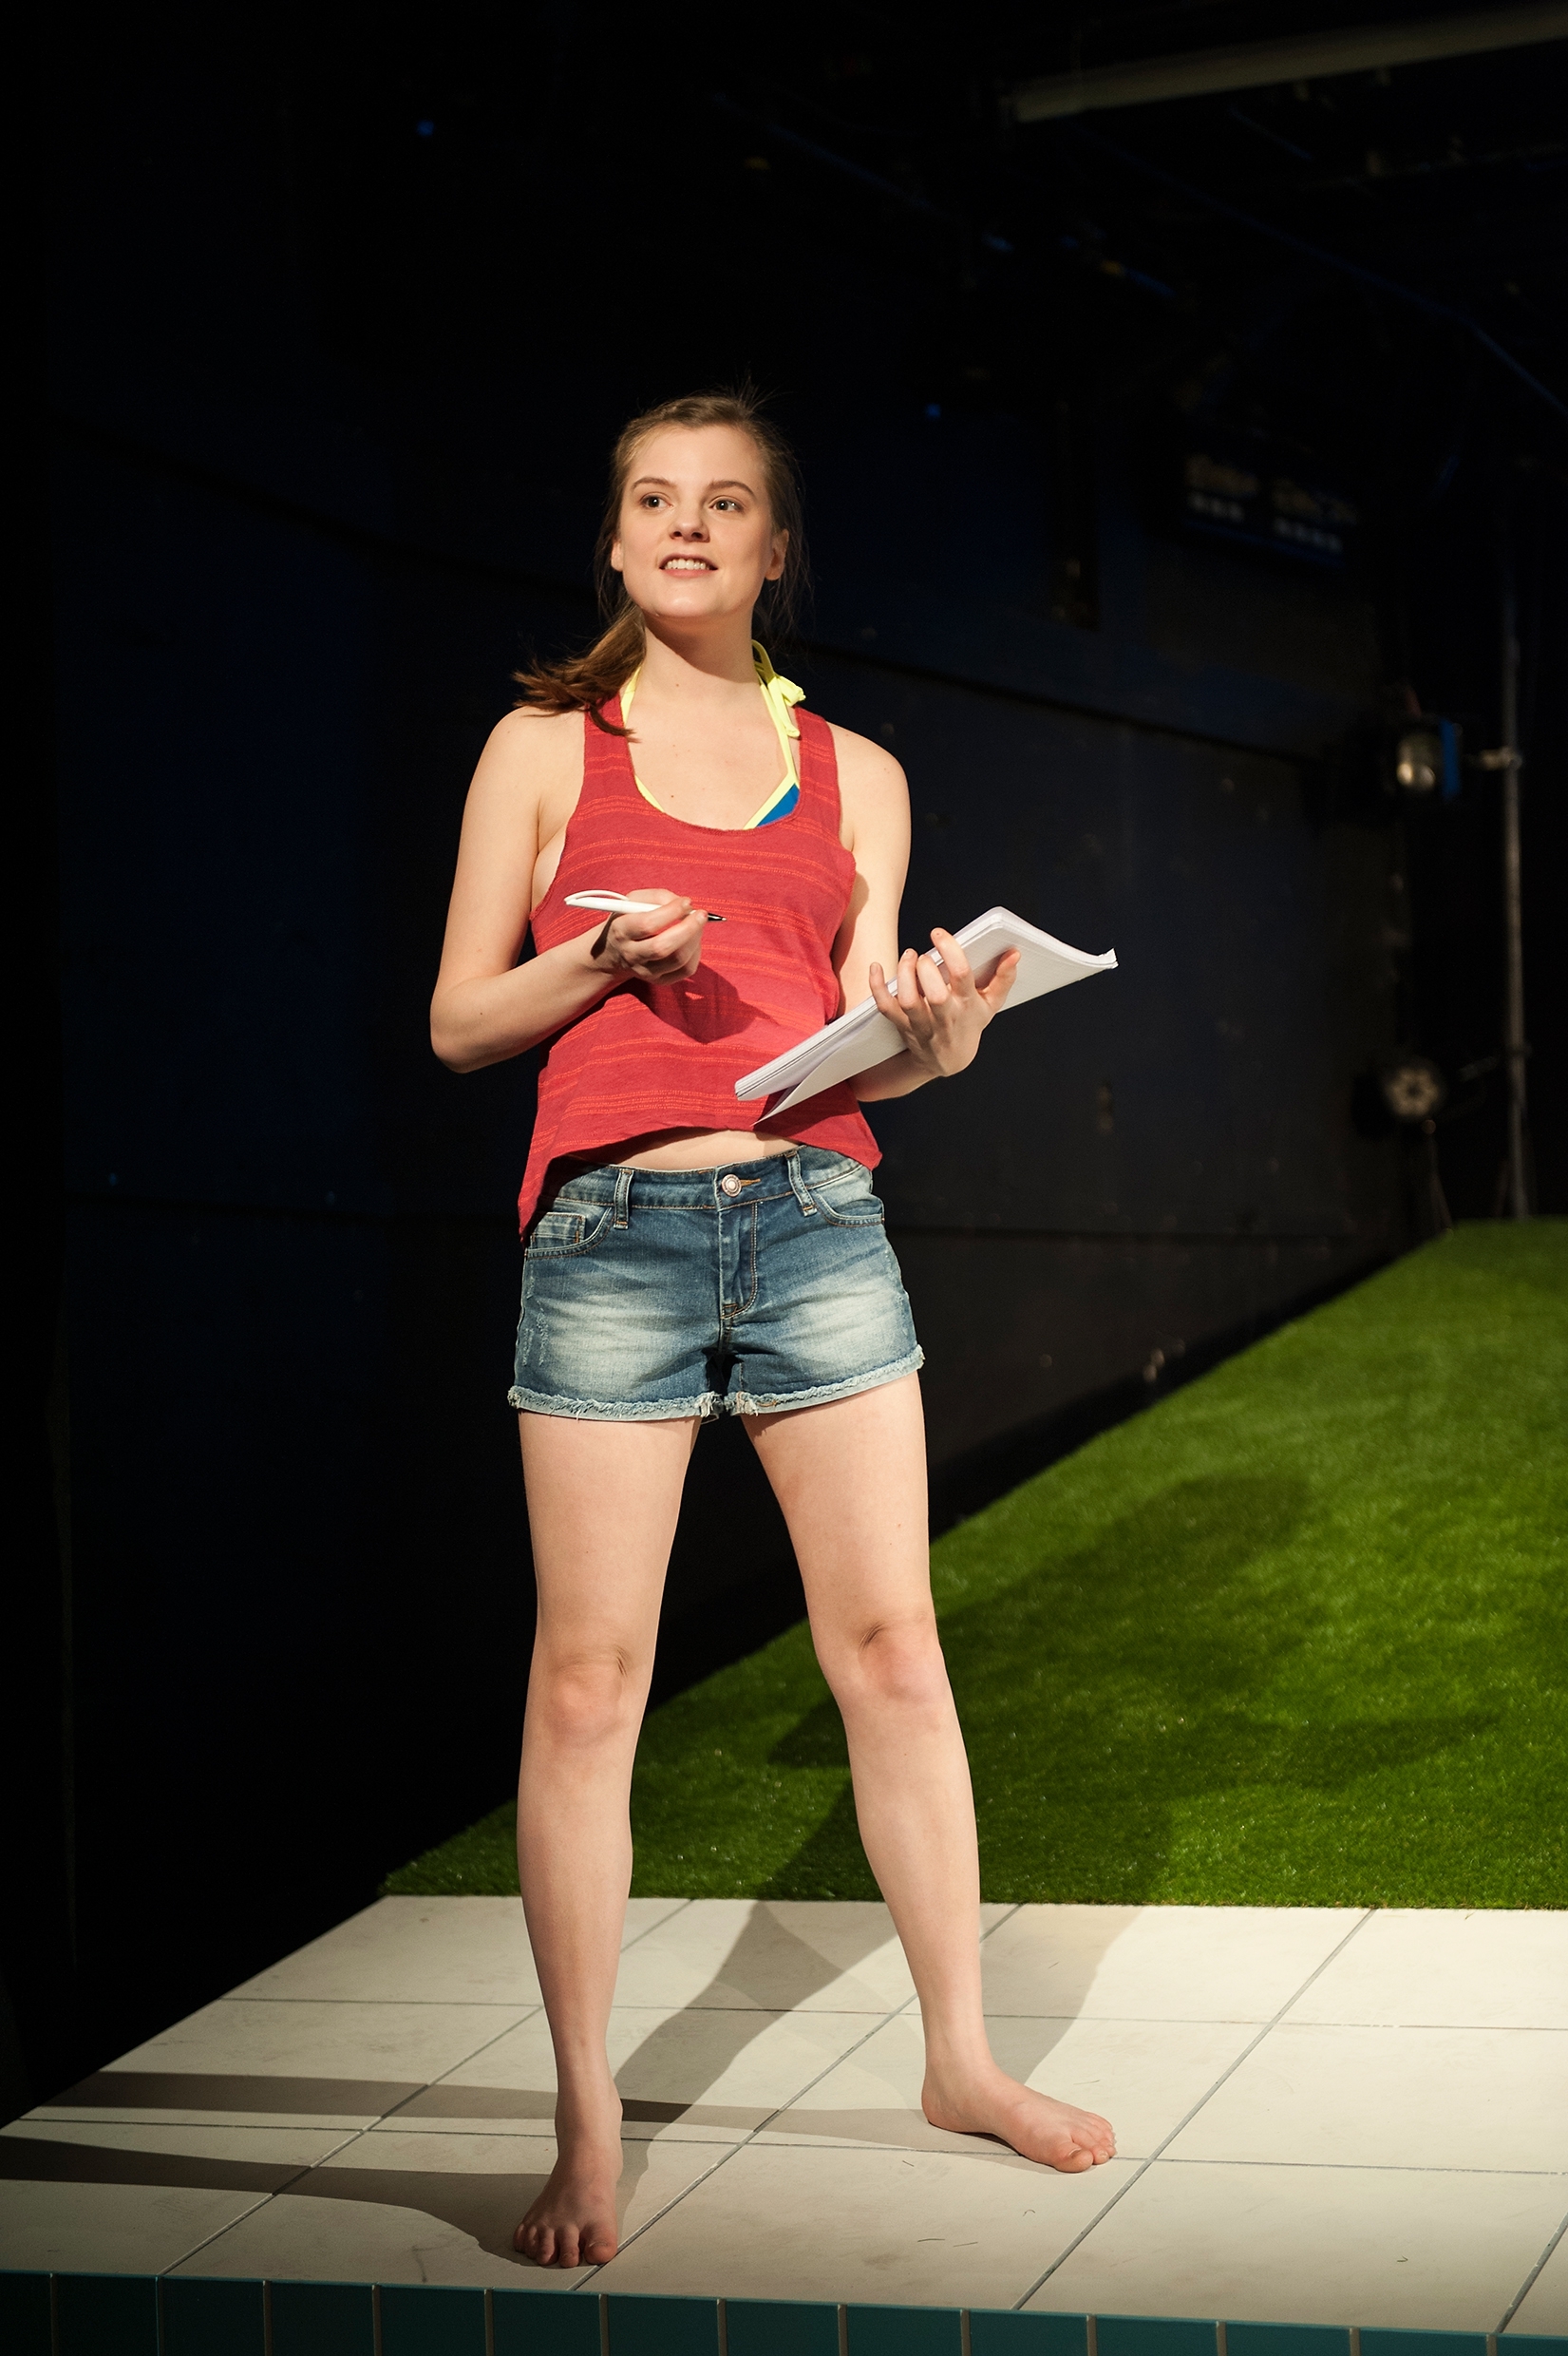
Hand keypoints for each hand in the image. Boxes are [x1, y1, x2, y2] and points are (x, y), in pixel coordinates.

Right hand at [584, 889, 707, 985]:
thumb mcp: (633, 902)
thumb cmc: (628, 920)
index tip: (687, 902)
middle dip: (688, 929)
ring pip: (678, 960)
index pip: (647, 924)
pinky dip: (696, 953)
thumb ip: (657, 897)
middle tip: (701, 915)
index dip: (671, 912)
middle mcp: (631, 954)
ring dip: (695, 939)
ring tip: (697, 924)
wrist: (614, 952)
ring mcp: (645, 971)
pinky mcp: (659, 981)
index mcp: (621, 931)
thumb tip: (685, 904)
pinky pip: (686, 970)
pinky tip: (693, 940)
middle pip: (662, 947)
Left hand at [868, 930, 1019, 1079]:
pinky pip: (886, 1008)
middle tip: (924, 956)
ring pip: (909, 1001)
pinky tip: (876, 968)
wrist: (948, 1061)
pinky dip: (877, 987)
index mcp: (968, 1005)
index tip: (938, 934)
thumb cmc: (969, 1024)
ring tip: (909, 956)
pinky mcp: (903, 1026)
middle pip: (935, 994)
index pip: (962, 976)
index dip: (950, 951)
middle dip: (926, 969)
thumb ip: (1004, 978)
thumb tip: (1014, 953)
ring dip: (904, 974)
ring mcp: (922, 1023)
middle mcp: (945, 1017)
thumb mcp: (991, 1004)